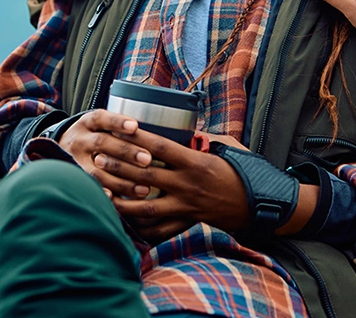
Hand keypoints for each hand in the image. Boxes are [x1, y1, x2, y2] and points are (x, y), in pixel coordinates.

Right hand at [57, 110, 155, 198]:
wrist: (60, 148)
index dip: (118, 122)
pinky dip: (103, 194)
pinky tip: (118, 200)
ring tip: (144, 188)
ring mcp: (74, 161)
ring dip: (121, 181)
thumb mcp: (100, 125)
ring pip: (96, 171)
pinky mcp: (74, 180)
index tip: (135, 126)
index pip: (102, 118)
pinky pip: (89, 189)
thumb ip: (120, 127)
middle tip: (147, 159)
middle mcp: (80, 139)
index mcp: (89, 122)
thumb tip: (156, 130)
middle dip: (126, 152)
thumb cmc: (94, 136)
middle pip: (102, 143)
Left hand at [102, 128, 249, 241]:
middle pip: (146, 175)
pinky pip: (160, 228)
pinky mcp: (187, 222)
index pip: (160, 147)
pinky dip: (141, 226)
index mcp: (195, 162)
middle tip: (98, 159)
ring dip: (122, 201)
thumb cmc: (240, 171)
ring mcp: (186, 206)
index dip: (137, 138)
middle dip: (119, 167)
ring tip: (103, 193)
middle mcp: (187, 185)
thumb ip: (199, 139)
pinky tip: (125, 220)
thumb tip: (181, 126)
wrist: (257, 204)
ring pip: (147, 207)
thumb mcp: (222, 147)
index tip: (118, 129)